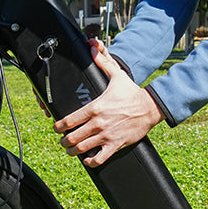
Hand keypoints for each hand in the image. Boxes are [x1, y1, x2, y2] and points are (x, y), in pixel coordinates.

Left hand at [53, 40, 162, 166]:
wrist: (150, 107)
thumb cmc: (131, 92)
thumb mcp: (116, 75)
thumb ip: (102, 62)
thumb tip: (93, 46)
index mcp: (94, 108)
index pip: (68, 121)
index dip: (57, 126)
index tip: (56, 127)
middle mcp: (98, 124)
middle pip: (71, 138)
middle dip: (64, 141)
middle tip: (64, 140)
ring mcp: (106, 136)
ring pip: (81, 150)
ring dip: (73, 152)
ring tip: (72, 150)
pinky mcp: (115, 145)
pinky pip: (98, 159)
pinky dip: (90, 162)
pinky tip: (88, 159)